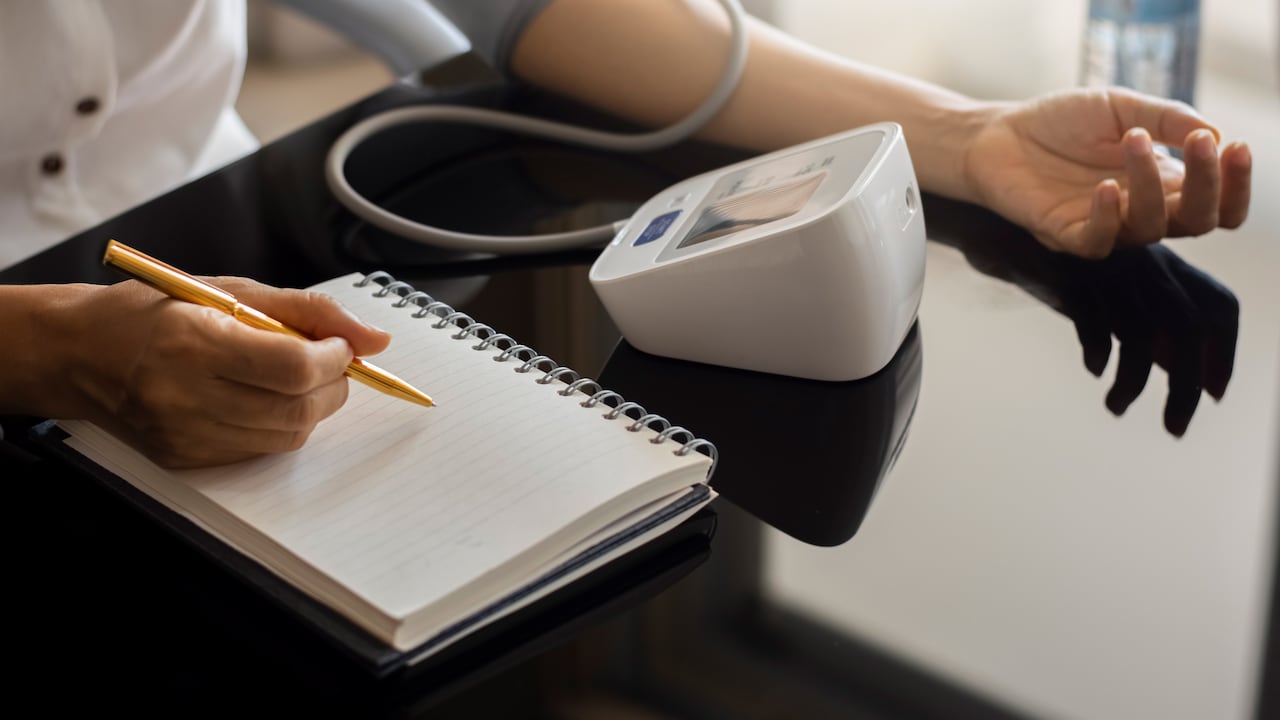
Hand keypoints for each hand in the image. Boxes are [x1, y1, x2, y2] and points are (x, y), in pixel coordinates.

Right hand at [63, 278, 390, 467]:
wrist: (78, 352)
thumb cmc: (154, 311)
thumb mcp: (230, 290)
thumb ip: (307, 311)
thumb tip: (374, 338)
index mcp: (196, 342)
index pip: (294, 366)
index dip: (334, 357)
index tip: (339, 344)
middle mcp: (186, 395)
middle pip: (297, 409)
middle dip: (333, 386)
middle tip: (328, 362)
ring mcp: (184, 435)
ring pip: (286, 437)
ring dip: (312, 408)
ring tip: (298, 378)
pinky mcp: (184, 459)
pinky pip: (258, 451)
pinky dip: (279, 426)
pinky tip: (264, 398)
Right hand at [928, 194, 1237, 436]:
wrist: (1006, 223)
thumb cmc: (1056, 256)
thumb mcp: (1107, 284)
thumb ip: (1139, 314)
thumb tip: (1169, 364)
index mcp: (1163, 262)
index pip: (1217, 306)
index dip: (1224, 352)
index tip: (1216, 393)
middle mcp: (1146, 264)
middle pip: (1188, 326)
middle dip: (1188, 383)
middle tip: (1173, 426)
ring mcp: (1111, 269)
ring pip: (1144, 331)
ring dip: (1136, 380)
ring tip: (1118, 408)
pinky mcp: (1076, 275)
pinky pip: (1097, 321)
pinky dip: (1098, 351)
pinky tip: (1093, 369)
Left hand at [963, 87, 1251, 257]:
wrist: (998, 134)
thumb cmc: (1061, 123)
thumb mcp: (1120, 108)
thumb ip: (1166, 118)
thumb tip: (1213, 134)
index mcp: (1163, 181)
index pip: (1215, 201)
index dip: (1234, 185)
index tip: (1236, 148)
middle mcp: (1140, 209)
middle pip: (1195, 220)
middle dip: (1208, 185)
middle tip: (1202, 145)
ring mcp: (1105, 225)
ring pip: (1149, 228)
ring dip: (1150, 185)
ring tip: (1134, 141)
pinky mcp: (1066, 235)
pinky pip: (1098, 242)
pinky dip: (1107, 218)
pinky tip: (1105, 188)